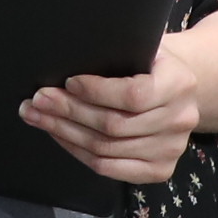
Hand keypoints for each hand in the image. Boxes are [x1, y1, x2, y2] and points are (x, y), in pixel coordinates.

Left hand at [22, 37, 204, 184]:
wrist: (178, 90)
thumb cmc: (148, 64)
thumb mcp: (140, 48)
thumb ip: (114, 54)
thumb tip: (66, 60)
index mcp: (179, 83)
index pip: (133, 95)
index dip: (96, 91)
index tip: (68, 82)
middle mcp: (181, 119)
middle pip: (114, 124)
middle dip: (68, 111)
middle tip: (38, 100)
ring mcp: (172, 149)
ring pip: (106, 148)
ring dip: (64, 132)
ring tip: (36, 116)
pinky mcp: (160, 170)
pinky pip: (109, 168)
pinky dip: (77, 151)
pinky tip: (59, 135)